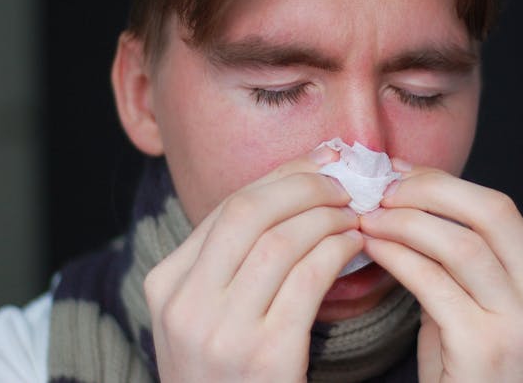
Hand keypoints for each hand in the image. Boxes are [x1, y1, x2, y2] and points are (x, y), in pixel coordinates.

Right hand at [143, 148, 362, 381]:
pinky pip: (309, 277)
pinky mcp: (265, 356)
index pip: (229, 207)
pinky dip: (339, 251)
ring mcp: (221, 332)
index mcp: (166, 284)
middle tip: (346, 182)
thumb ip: (235, 260)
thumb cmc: (231, 373)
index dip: (283, 176)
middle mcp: (184, 304)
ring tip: (357, 214)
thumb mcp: (209, 314)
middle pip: (251, 211)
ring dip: (330, 217)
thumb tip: (295, 190)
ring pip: (283, 239)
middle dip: (307, 184)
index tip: (322, 161)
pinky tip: (355, 246)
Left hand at [360, 164, 522, 381]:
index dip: (443, 184)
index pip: (497, 208)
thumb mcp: (478, 306)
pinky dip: (398, 256)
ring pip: (462, 243)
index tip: (399, 174)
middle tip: (383, 187)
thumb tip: (405, 202)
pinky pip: (435, 282)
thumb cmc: (469, 370)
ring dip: (406, 222)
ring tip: (369, 216)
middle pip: (491, 211)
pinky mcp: (487, 346)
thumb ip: (457, 259)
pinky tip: (373, 247)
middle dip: (429, 190)